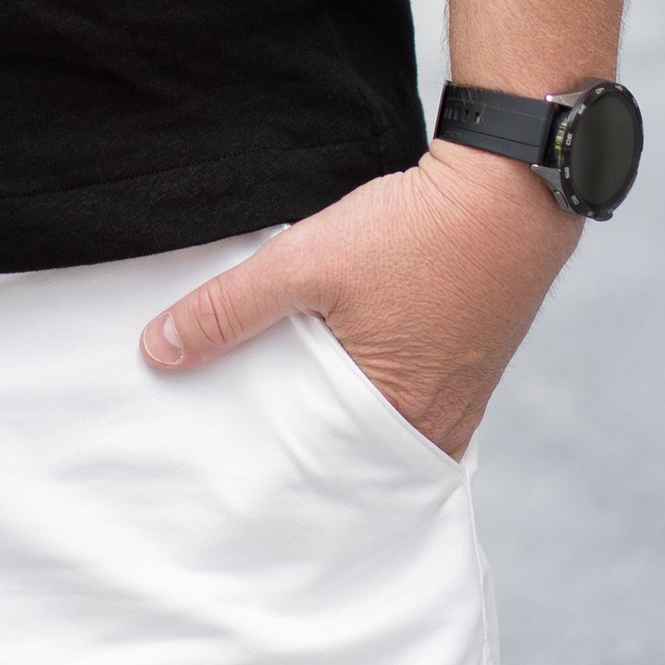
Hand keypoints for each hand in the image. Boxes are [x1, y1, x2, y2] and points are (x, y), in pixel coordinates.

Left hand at [139, 141, 579, 456]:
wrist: (507, 190)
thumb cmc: (414, 232)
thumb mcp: (305, 262)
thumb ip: (229, 308)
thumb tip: (157, 351)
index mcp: (398, 424)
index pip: (317, 474)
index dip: (268, 468)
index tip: (220, 468)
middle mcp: (436, 428)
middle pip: (347, 455)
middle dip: (296, 447)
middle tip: (233, 437)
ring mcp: (458, 400)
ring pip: (376, 425)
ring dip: (332, 414)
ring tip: (274, 398)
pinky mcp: (466, 366)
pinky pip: (406, 398)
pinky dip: (367, 390)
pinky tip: (334, 365)